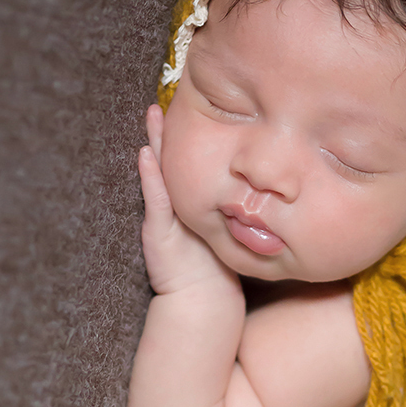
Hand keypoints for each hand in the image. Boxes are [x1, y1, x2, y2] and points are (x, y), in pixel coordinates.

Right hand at [138, 104, 238, 294]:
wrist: (200, 303)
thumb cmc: (215, 272)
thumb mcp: (226, 232)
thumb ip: (232, 210)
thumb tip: (259, 186)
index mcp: (189, 205)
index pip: (187, 166)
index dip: (185, 140)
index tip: (189, 109)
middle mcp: (174, 208)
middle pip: (169, 163)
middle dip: (165, 133)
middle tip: (158, 103)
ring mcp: (164, 219)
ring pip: (159, 175)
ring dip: (154, 145)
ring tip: (152, 116)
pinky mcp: (158, 232)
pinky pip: (156, 200)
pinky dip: (151, 178)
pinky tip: (146, 156)